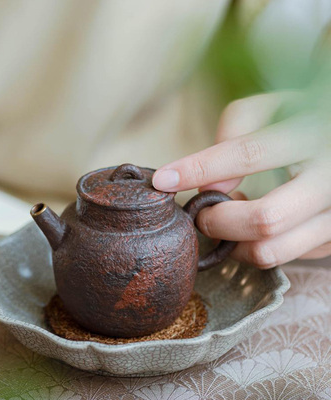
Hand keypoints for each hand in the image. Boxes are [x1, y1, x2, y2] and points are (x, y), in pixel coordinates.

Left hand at [152, 92, 330, 267]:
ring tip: (229, 215)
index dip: (199, 169)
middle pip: (264, 219)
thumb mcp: (270, 108)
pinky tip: (252, 223)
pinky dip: (252, 245)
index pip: (249, 154)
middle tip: (201, 211)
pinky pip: (280, 257)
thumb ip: (236, 129)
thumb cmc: (298, 121)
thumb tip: (211, 184)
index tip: (164, 180)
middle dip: (218, 221)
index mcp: (313, 135)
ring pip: (271, 250)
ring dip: (233, 240)